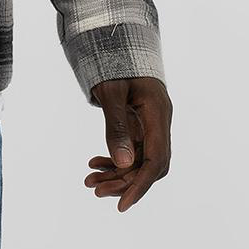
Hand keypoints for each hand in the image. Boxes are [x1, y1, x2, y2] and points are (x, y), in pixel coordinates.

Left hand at [82, 75, 171, 212]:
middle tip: (94, 189)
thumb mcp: (111, 92)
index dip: (141, 185)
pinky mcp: (140, 125)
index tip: (122, 205)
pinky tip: (94, 164)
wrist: (117, 42)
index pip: (156, 160)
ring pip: (139, 161)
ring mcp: (151, 124)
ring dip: (116, 174)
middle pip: (150, 165)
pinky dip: (114, 160)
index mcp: (158, 113)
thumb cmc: (114, 62)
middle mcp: (159, 122)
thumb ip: (116, 126)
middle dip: (124, 182)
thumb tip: (122, 163)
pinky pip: (132, 151)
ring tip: (89, 181)